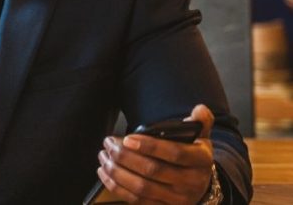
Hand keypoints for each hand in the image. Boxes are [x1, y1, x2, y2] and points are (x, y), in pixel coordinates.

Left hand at [97, 104, 215, 203]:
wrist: (200, 185)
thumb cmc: (192, 156)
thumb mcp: (200, 138)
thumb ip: (199, 122)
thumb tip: (200, 109)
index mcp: (201, 161)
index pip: (175, 153)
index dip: (150, 146)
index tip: (127, 138)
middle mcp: (192, 182)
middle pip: (153, 170)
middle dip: (125, 156)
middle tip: (108, 144)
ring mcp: (177, 199)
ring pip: (141, 187)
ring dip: (117, 171)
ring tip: (103, 156)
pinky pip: (136, 200)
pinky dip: (116, 186)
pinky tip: (104, 172)